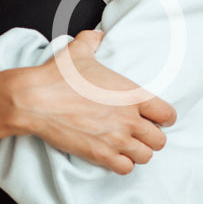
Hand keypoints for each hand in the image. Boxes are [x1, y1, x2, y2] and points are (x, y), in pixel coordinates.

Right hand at [5, 29, 177, 173]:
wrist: (35, 100)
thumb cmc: (57, 76)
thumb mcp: (78, 51)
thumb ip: (93, 40)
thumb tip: (98, 35)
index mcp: (131, 94)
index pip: (167, 114)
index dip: (164, 117)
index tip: (156, 118)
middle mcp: (129, 118)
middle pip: (160, 139)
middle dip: (151, 137)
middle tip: (139, 134)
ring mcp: (116, 139)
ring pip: (146, 156)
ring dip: (138, 152)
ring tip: (127, 147)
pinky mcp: (101, 155)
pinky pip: (126, 168)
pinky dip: (122, 164)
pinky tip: (113, 156)